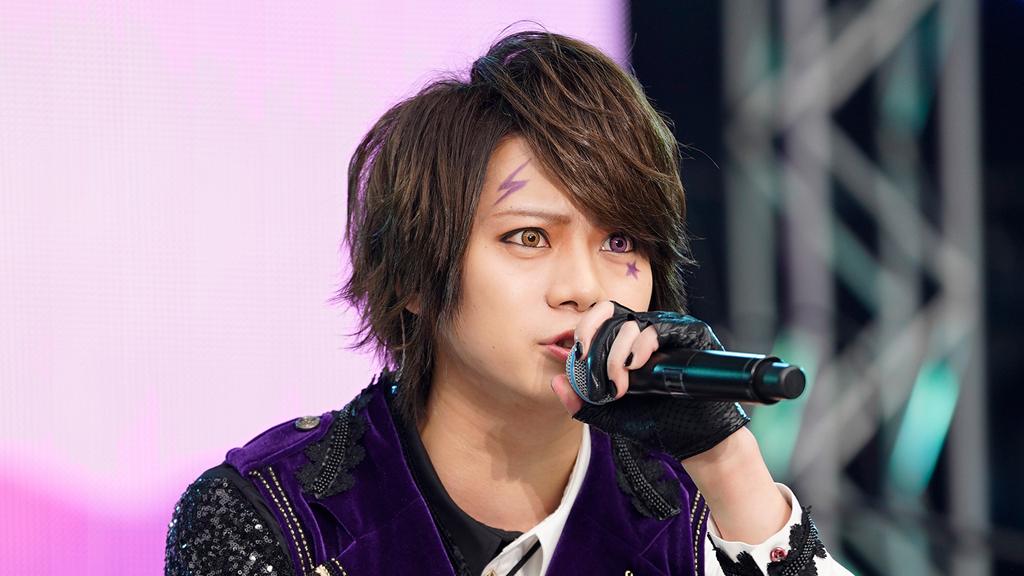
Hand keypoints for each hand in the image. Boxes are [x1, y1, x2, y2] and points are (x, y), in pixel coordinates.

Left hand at [550, 301, 749, 460]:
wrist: (692, 440)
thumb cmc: (656, 421)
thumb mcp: (610, 414)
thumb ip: (582, 401)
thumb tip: (555, 382)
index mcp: (627, 343)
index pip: (603, 316)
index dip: (586, 327)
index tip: (578, 352)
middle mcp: (648, 332)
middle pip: (613, 315)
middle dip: (599, 343)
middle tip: (596, 369)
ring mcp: (670, 332)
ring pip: (635, 323)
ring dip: (619, 352)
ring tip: (621, 381)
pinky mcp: (692, 336)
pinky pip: (663, 327)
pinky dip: (644, 343)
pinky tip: (637, 364)